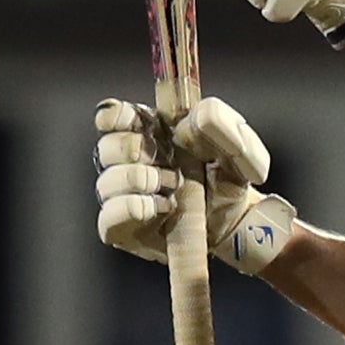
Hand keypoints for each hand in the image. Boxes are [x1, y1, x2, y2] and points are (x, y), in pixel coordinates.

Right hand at [93, 98, 296, 275]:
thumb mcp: (239, 145)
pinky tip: (161, 209)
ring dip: (140, 182)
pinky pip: (108, 216)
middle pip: (106, 148)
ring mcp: (123, 196)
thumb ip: (218, 121)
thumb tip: (184, 125)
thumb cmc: (231, 180)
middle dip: (135, 152)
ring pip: (106, 183)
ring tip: (173, 189)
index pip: (110, 115)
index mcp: (149, 132)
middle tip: (169, 163)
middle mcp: (130, 162)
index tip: (139, 124)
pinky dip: (133, 209)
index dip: (116, 116)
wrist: (237, 224)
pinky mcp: (123, 228)